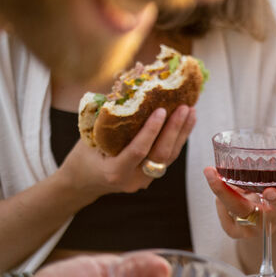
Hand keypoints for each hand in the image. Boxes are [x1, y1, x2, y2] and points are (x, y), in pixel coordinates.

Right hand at [62, 105, 195, 198]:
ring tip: (191, 111)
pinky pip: (168, 157)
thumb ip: (107, 123)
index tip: (161, 110)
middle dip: (174, 129)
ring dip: (182, 132)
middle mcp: (133, 179)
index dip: (151, 131)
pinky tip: (187, 122)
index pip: (138, 151)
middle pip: (160, 154)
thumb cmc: (83, 157)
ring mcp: (144, 180)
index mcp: (114, 172)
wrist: (82, 183)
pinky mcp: (152, 176)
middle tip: (184, 107)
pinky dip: (178, 139)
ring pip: (169, 156)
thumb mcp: (88, 140)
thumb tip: (127, 93)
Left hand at [205, 166, 275, 238]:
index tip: (269, 191)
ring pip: (229, 214)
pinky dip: (220, 202)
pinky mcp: (236, 231)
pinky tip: (220, 189)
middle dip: (226, 194)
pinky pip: (224, 218)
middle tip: (211, 172)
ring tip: (213, 173)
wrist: (272, 218)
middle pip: (244, 210)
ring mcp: (251, 228)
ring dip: (219, 192)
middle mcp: (268, 221)